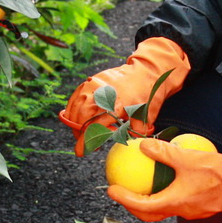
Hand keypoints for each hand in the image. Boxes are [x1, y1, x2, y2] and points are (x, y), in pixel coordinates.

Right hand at [61, 37, 190, 155]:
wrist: (146, 70)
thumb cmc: (148, 94)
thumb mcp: (146, 117)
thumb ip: (135, 133)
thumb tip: (128, 144)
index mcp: (115, 105)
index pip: (93, 127)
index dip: (85, 142)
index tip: (79, 152)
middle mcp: (100, 95)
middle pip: (80, 120)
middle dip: (81, 134)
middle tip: (87, 142)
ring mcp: (93, 86)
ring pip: (75, 109)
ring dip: (76, 123)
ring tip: (83, 131)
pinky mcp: (90, 81)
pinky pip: (75, 98)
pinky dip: (73, 109)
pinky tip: (78, 117)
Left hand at [108, 139, 221, 221]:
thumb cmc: (218, 172)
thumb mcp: (187, 157)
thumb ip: (164, 152)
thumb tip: (144, 145)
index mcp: (174, 202)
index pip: (142, 206)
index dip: (125, 199)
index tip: (112, 190)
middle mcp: (180, 211)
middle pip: (150, 214)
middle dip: (132, 206)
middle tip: (121, 193)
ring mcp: (190, 211)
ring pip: (163, 211)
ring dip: (148, 203)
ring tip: (139, 188)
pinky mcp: (199, 207)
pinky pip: (175, 204)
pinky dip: (164, 197)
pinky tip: (165, 182)